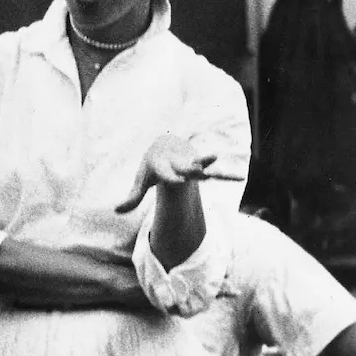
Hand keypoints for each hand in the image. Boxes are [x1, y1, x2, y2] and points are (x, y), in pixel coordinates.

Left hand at [116, 134, 242, 213]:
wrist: (164, 144)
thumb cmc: (151, 166)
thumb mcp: (141, 180)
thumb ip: (132, 198)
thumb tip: (116, 211)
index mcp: (161, 165)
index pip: (166, 174)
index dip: (171, 177)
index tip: (178, 181)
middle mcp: (176, 162)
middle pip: (185, 167)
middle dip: (191, 169)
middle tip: (199, 172)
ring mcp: (189, 163)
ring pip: (202, 165)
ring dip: (209, 163)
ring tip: (219, 161)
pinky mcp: (199, 165)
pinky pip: (214, 171)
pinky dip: (226, 174)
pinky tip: (240, 177)